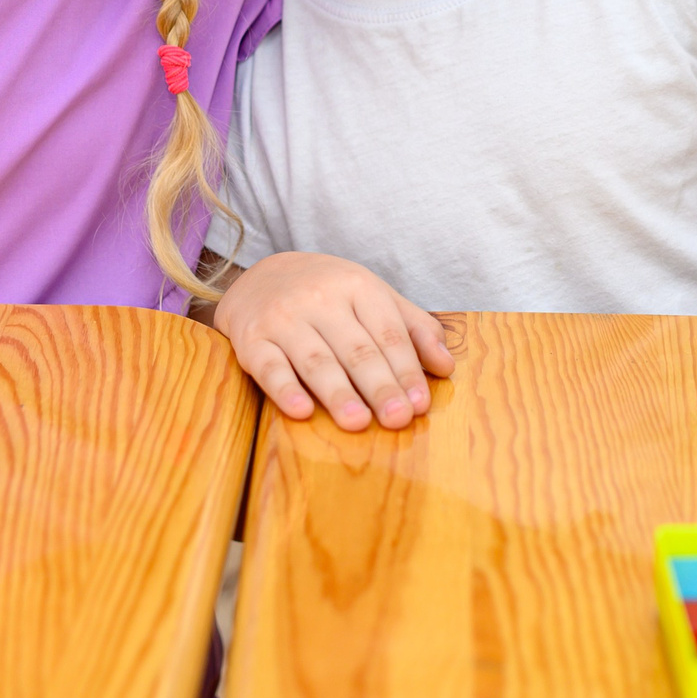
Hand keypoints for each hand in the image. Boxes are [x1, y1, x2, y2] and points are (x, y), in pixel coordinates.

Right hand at [214, 251, 453, 430]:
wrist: (260, 276)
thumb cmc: (328, 294)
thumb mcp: (372, 297)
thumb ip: (413, 328)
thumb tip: (445, 367)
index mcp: (357, 285)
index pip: (388, 333)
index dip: (406, 370)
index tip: (420, 405)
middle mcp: (319, 298)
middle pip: (356, 349)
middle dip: (379, 386)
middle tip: (397, 418)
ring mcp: (283, 318)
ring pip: (315, 360)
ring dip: (338, 393)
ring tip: (358, 422)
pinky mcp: (251, 339)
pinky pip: (268, 366)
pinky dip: (284, 389)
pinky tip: (301, 411)